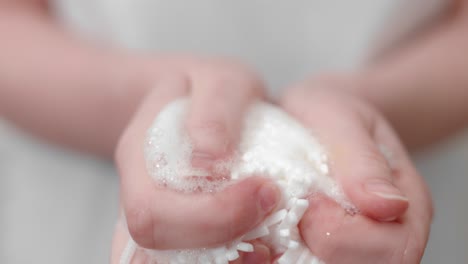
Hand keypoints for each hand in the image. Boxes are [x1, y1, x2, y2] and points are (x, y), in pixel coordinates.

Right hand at [110, 57, 279, 262]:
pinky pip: (186, 258)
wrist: (192, 103)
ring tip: (268, 244)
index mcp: (137, 154)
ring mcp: (154, 215)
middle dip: (222, 239)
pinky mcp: (174, 230)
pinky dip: (224, 260)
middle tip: (274, 216)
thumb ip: (215, 109)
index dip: (211, 214)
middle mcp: (136, 194)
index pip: (152, 209)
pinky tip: (256, 248)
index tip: (267, 190)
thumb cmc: (207, 89)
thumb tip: (210, 159)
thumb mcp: (220, 81)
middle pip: (155, 247)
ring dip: (223, 261)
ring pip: (165, 262)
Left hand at [278, 81, 432, 262]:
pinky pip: (305, 260)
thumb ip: (363, 160)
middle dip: (319, 244)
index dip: (343, 234)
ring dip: (297, 249)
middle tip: (294, 204)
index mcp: (408, 203)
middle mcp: (389, 232)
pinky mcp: (325, 247)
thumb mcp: (341, 120)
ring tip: (283, 211)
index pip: (393, 249)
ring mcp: (357, 243)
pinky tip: (275, 223)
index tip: (310, 199)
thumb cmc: (328, 114)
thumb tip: (389, 207)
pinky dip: (283, 249)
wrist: (311, 119)